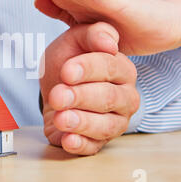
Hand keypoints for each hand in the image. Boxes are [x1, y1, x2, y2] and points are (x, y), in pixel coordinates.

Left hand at [39, 22, 139, 154]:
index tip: (66, 72)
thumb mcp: (76, 40)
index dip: (87, 69)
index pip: (109, 67)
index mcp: (122, 69)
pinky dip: (80, 144)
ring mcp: (115, 121)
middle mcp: (125, 96)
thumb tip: (110, 43)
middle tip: (57, 96)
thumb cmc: (69, 62)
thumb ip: (93, 34)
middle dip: (80, 97)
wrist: (55, 87)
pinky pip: (94, 146)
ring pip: (106, 125)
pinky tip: (67, 139)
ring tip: (61, 118)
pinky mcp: (99, 141)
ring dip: (81, 122)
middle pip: (108, 98)